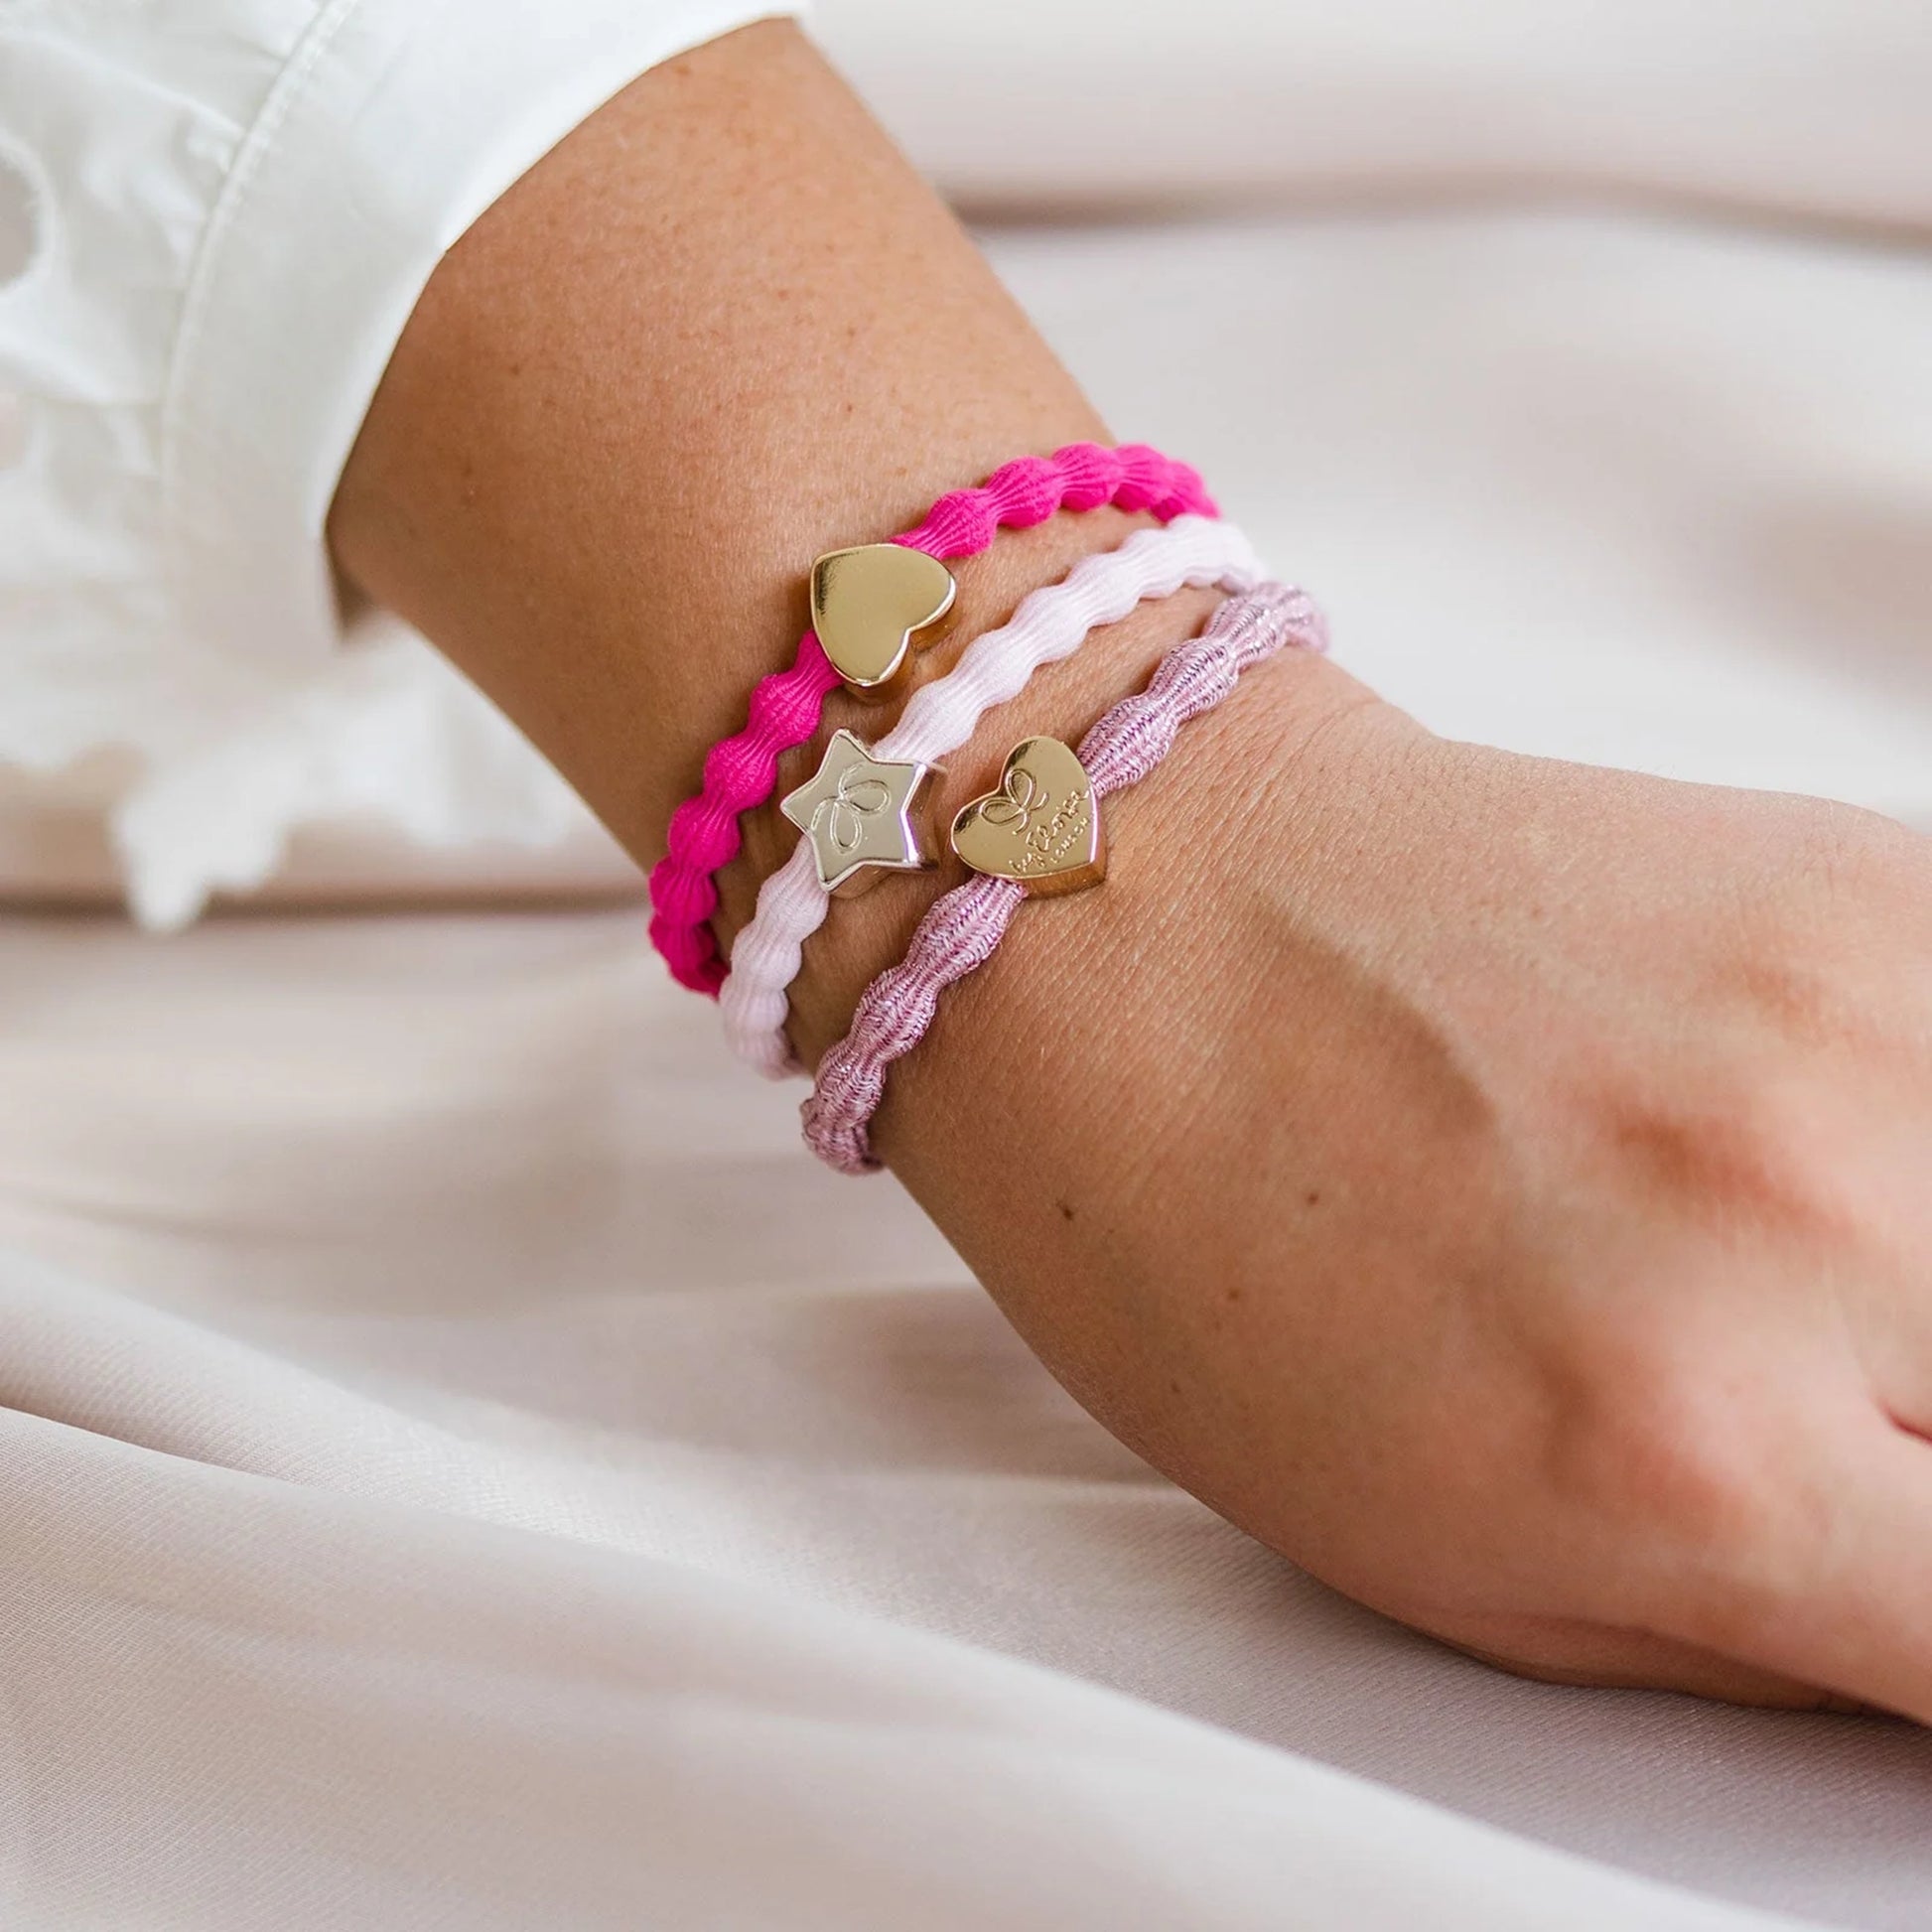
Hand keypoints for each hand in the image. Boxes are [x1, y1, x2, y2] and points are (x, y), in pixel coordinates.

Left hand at [881, 654, 1931, 1717]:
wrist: (1140, 924)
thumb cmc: (1211, 1248)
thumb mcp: (1442, 1558)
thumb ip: (1756, 1628)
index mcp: (1695, 1466)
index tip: (1906, 1578)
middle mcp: (1817, 1242)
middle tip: (1848, 1424)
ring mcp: (1865, 1032)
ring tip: (1834, 1294)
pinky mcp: (1871, 884)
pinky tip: (1844, 1150)